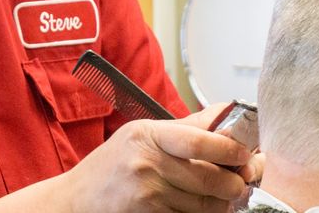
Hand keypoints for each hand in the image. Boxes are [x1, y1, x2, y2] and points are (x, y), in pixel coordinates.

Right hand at [64, 103, 254, 212]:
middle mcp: (146, 165)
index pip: (200, 139)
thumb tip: (226, 116)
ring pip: (205, 204)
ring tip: (228, 197)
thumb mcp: (140, 135)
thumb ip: (185, 128)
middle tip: (244, 181)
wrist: (73, 202)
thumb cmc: (109, 167)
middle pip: (209, 176)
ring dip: (223, 204)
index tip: (245, 154)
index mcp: (147, 136)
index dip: (230, 148)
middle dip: (235, 182)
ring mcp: (147, 197)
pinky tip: (206, 210)